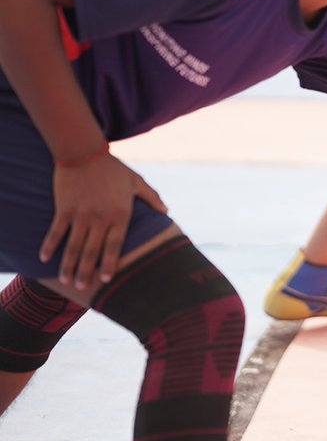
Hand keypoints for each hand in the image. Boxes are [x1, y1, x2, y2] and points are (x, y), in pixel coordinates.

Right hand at [43, 154, 166, 289]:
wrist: (85, 152)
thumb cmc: (113, 168)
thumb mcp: (136, 182)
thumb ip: (152, 198)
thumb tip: (167, 212)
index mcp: (120, 214)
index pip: (115, 245)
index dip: (110, 263)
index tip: (107, 279)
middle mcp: (101, 217)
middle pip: (93, 250)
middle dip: (87, 271)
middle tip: (84, 288)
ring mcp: (81, 214)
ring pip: (74, 246)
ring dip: (69, 265)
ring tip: (67, 281)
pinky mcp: (64, 209)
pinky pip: (56, 232)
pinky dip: (50, 246)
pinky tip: (45, 259)